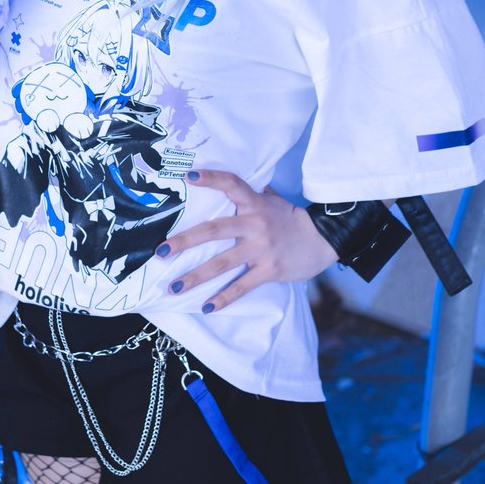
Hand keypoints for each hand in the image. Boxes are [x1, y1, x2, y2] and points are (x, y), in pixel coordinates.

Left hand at [157, 168, 338, 311]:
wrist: (323, 238)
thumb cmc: (291, 218)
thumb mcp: (272, 199)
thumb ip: (250, 193)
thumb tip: (229, 183)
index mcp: (254, 203)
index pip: (231, 184)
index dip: (210, 179)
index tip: (187, 176)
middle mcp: (255, 224)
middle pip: (214, 230)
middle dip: (185, 240)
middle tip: (161, 251)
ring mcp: (261, 249)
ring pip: (222, 263)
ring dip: (195, 277)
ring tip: (173, 287)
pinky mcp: (268, 270)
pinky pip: (241, 286)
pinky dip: (223, 298)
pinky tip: (207, 306)